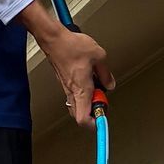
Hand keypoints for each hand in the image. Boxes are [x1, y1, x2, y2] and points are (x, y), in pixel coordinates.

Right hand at [19, 1, 113, 125]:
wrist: (53, 38)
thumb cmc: (71, 46)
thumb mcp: (98, 56)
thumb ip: (105, 73)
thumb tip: (109, 83)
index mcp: (81, 89)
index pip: (84, 119)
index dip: (95, 125)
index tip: (103, 121)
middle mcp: (72, 91)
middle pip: (80, 116)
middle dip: (93, 114)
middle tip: (102, 103)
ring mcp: (66, 87)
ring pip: (77, 105)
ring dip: (88, 102)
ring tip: (97, 91)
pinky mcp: (64, 81)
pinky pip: (74, 94)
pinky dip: (83, 93)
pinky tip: (89, 81)